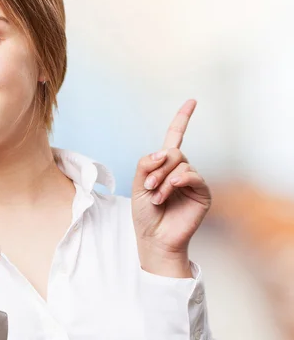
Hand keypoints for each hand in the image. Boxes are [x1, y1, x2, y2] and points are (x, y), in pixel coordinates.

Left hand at [131, 99, 211, 270]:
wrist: (153, 238)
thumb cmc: (145, 214)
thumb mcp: (137, 185)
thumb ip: (146, 164)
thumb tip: (163, 151)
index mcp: (164, 166)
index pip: (175, 137)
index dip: (182, 119)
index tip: (192, 101)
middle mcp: (180, 170)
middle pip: (174, 151)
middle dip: (157, 167)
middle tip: (148, 186)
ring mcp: (192, 181)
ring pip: (180, 163)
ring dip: (164, 179)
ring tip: (156, 196)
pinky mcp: (202, 193)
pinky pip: (193, 174)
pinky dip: (178, 180)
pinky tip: (169, 191)